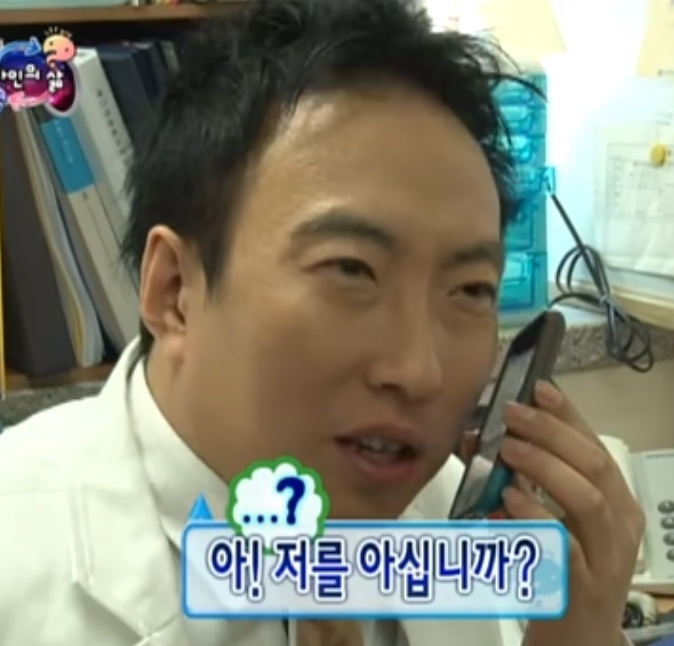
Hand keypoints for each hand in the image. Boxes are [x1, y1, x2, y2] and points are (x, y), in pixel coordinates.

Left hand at [499, 380, 644, 645]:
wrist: (579, 638)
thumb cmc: (563, 566)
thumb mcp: (548, 516)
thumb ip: (521, 478)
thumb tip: (477, 436)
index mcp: (615, 499)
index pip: (595, 445)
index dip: (568, 415)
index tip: (539, 388)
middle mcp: (620, 524)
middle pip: (595, 466)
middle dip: (552, 433)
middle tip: (512, 414)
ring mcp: (606, 556)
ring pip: (589, 501)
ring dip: (546, 468)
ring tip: (508, 449)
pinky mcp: (583, 587)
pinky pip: (564, 545)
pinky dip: (535, 516)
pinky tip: (508, 500)